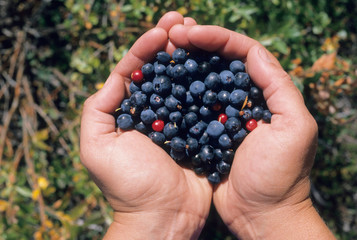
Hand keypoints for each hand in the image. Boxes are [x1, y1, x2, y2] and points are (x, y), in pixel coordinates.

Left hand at [80, 12, 211, 239]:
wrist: (164, 217)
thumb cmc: (129, 185)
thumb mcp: (97, 148)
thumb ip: (98, 109)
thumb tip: (119, 76)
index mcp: (129, 112)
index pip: (136, 70)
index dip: (146, 47)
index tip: (161, 30)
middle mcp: (154, 112)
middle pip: (161, 69)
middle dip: (170, 42)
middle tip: (182, 19)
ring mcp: (179, 119)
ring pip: (184, 80)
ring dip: (191, 54)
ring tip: (199, 31)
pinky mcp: (200, 130)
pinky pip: (205, 101)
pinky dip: (210, 81)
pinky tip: (217, 62)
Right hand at [168, 24, 335, 238]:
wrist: (261, 215)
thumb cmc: (280, 175)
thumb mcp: (294, 128)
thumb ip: (279, 87)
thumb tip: (254, 52)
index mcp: (265, 93)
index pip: (242, 53)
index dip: (217, 38)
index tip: (190, 33)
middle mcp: (243, 100)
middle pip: (219, 61)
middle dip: (196, 43)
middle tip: (172, 32)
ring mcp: (221, 116)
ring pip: (201, 80)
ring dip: (184, 62)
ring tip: (162, 48)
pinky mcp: (205, 133)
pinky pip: (189, 106)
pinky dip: (176, 92)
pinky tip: (160, 83)